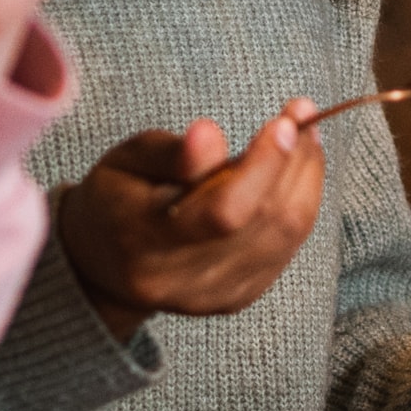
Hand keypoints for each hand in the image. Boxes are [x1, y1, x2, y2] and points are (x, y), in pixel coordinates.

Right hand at [56, 104, 326, 340]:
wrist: (103, 266)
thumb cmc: (115, 199)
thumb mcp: (125, 162)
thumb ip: (171, 153)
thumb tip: (211, 135)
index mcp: (144, 243)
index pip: (223, 212)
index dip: (263, 166)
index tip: (285, 122)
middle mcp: (183, 280)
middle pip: (264, 221)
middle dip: (294, 161)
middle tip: (301, 113)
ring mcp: (215, 295)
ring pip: (286, 234)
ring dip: (306, 177)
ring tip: (304, 135)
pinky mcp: (238, 297)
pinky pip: (288, 246)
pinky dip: (300, 202)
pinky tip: (296, 170)